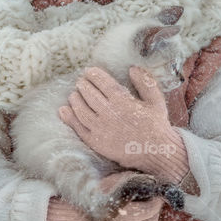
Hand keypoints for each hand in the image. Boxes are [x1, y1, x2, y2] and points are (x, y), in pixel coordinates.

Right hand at [44, 172, 162, 220]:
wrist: (61, 220)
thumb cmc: (83, 198)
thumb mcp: (107, 184)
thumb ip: (127, 181)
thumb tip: (142, 178)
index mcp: (130, 214)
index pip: (153, 208)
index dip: (156, 200)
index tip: (155, 194)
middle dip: (152, 214)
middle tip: (150, 204)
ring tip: (137, 217)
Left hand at [58, 66, 184, 177]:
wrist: (156, 152)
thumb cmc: (157, 125)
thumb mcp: (156, 100)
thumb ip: (145, 82)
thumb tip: (132, 68)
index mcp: (122, 101)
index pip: (102, 82)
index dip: (94, 74)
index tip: (89, 71)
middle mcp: (109, 113)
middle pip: (89, 94)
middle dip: (83, 85)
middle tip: (81, 81)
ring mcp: (101, 128)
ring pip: (81, 110)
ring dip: (75, 99)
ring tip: (74, 94)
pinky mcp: (97, 142)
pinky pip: (79, 128)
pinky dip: (69, 118)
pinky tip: (64, 110)